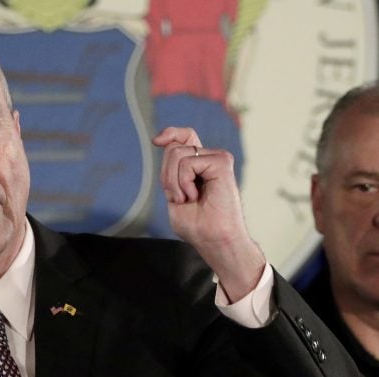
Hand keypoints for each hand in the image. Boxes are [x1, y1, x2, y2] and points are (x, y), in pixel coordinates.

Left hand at [153, 127, 265, 301]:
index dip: (170, 133)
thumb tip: (162, 142)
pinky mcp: (222, 162)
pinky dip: (184, 183)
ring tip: (188, 199)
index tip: (156, 141)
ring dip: (174, 182)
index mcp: (199, 166)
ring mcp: (217, 158)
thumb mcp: (174, 194)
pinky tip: (195, 196)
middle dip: (167, 176)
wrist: (214, 240)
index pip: (185, 136)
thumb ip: (170, 170)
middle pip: (174, 148)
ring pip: (177, 154)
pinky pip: (188, 162)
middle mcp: (209, 159)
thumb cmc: (197, 225)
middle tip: (179, 198)